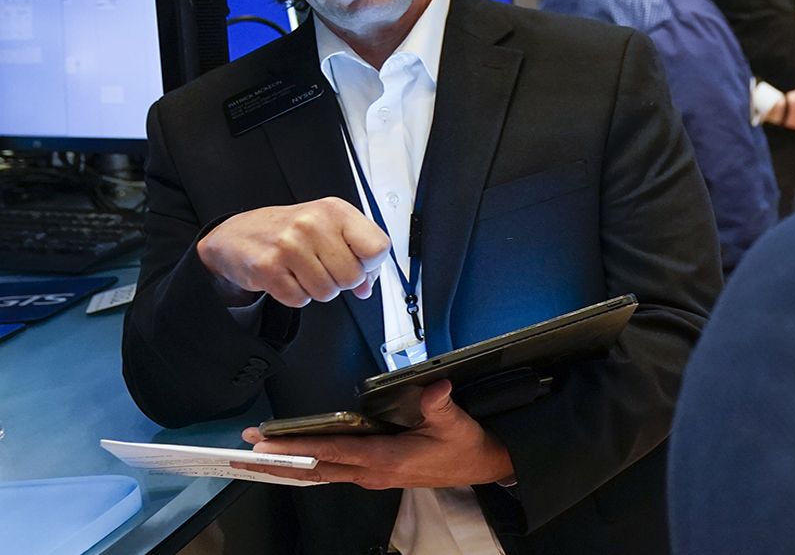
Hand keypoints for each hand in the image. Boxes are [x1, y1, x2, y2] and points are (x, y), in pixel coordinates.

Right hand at [197, 197, 388, 307]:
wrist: (239, 234)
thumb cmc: (289, 230)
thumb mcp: (329, 229)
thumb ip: (356, 254)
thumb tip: (367, 286)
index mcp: (335, 210)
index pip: (378, 248)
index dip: (370, 264)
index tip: (358, 262)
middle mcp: (313, 223)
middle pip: (353, 276)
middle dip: (341, 281)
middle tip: (323, 268)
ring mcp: (289, 245)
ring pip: (327, 292)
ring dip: (317, 289)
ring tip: (303, 270)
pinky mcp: (268, 267)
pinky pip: (300, 299)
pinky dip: (296, 295)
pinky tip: (287, 277)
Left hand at [240, 381, 514, 489]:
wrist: (482, 466)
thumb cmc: (466, 445)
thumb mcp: (456, 423)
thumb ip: (440, 406)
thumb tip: (434, 388)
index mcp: (386, 459)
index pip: (332, 453)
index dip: (298, 449)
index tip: (267, 445)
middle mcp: (372, 473)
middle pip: (314, 470)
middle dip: (277, 462)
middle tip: (241, 455)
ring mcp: (372, 476)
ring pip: (320, 474)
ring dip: (287, 467)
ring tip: (255, 460)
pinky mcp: (375, 474)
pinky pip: (331, 473)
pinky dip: (307, 468)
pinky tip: (292, 464)